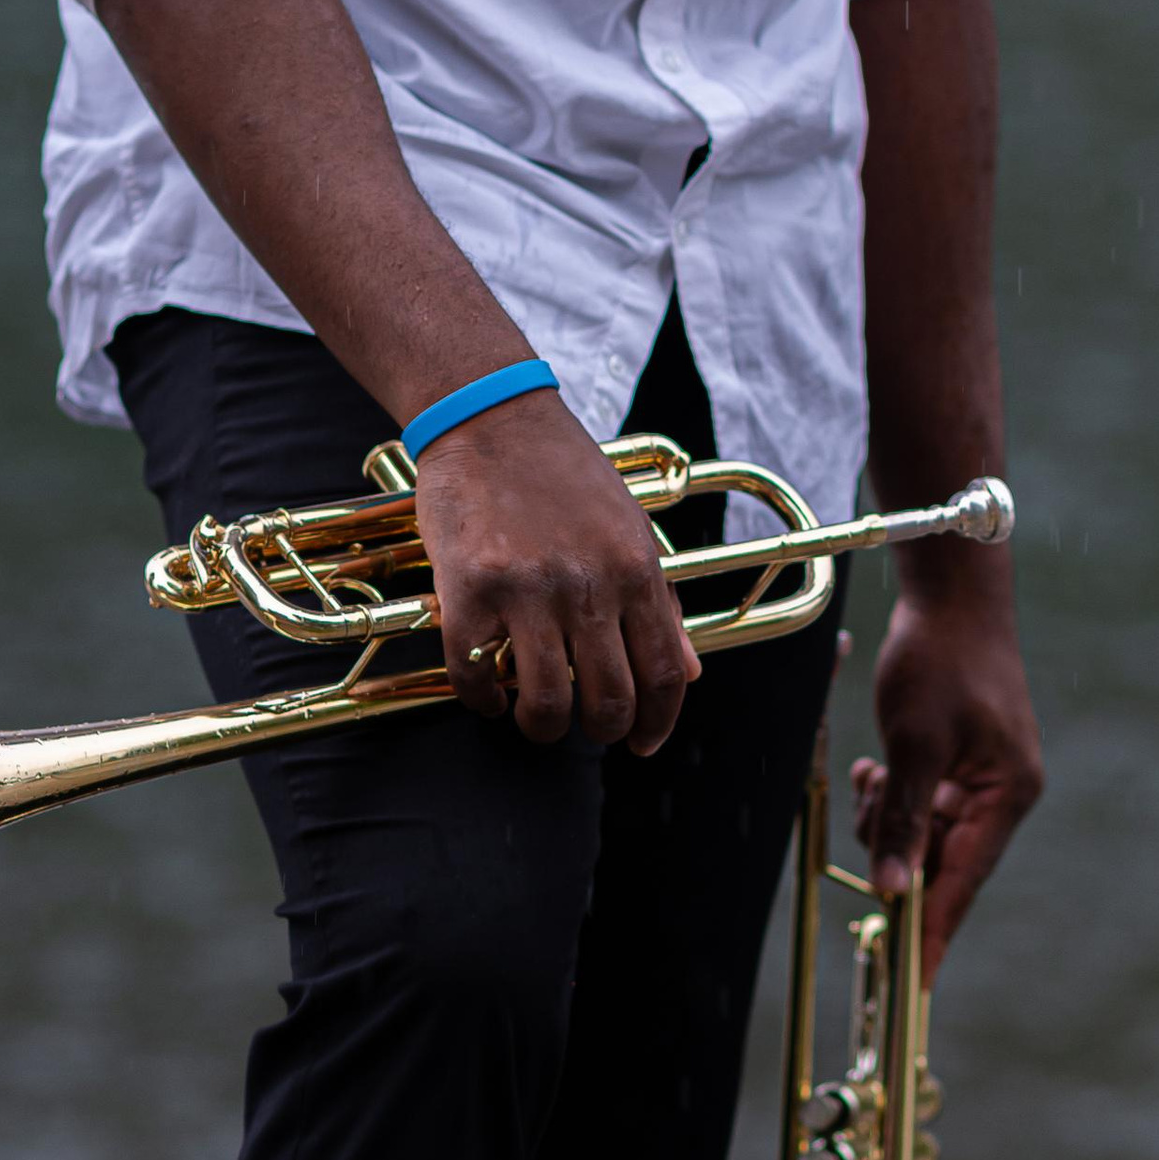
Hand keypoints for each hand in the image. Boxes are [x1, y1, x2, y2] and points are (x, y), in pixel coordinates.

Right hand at [409, 389, 699, 756]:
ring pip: (546, 705)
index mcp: (635, 568)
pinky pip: (475, 679)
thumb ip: (660, 601)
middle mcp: (588, 584)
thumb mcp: (628, 528)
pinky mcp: (469, 590)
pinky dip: (482, 700)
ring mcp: (527, 590)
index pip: (663, 674)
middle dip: (600, 730)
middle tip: (583, 724)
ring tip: (532, 713)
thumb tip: (690, 673)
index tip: (643, 743)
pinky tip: (485, 688)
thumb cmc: (563, 471)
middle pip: (609, 702)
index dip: (657, 723)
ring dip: (541, 726)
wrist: (492, 416)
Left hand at [852, 586, 1042, 974]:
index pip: (964, 882)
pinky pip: (921, 803)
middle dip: (895, 844)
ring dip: (888, 815)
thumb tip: (891, 891)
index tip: (912, 985)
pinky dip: (893, 794)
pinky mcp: (960, 761)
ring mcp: (981, 777)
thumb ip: (903, 819)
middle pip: (940, 859)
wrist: (951, 592)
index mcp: (1007, 795)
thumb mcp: (913, 742)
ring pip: (923, 832)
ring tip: (871, 771)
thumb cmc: (940, 659)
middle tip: (869, 800)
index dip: (934, 932)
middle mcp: (1001, 793)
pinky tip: (875, 766)